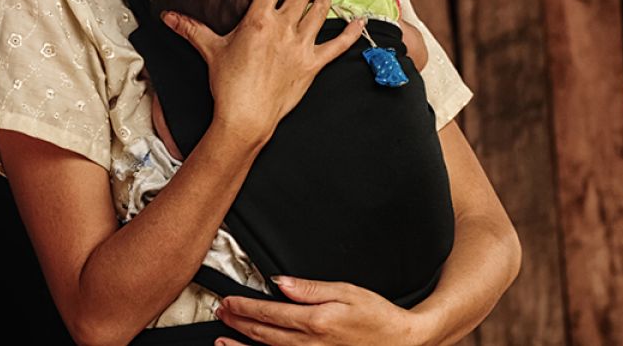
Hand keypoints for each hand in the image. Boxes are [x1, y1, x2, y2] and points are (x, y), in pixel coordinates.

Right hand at [162, 0, 365, 146]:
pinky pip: (338, 45)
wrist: (245, 117)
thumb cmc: (227, 84)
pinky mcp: (313, 64)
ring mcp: (301, 45)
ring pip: (320, 10)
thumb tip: (167, 16)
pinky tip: (359, 21)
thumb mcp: (209, 50)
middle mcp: (284, 28)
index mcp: (259, 19)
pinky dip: (351, 32)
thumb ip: (191, 28)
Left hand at [211, 276, 431, 345]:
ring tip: (222, 341)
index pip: (270, 313)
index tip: (230, 301)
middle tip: (222, 313)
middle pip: (264, 334)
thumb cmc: (377, 316)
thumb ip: (310, 288)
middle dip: (238, 323)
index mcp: (315, 321)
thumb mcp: (346, 292)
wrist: (400, 343)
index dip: (245, 307)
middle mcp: (309, 345)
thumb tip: (280, 283)